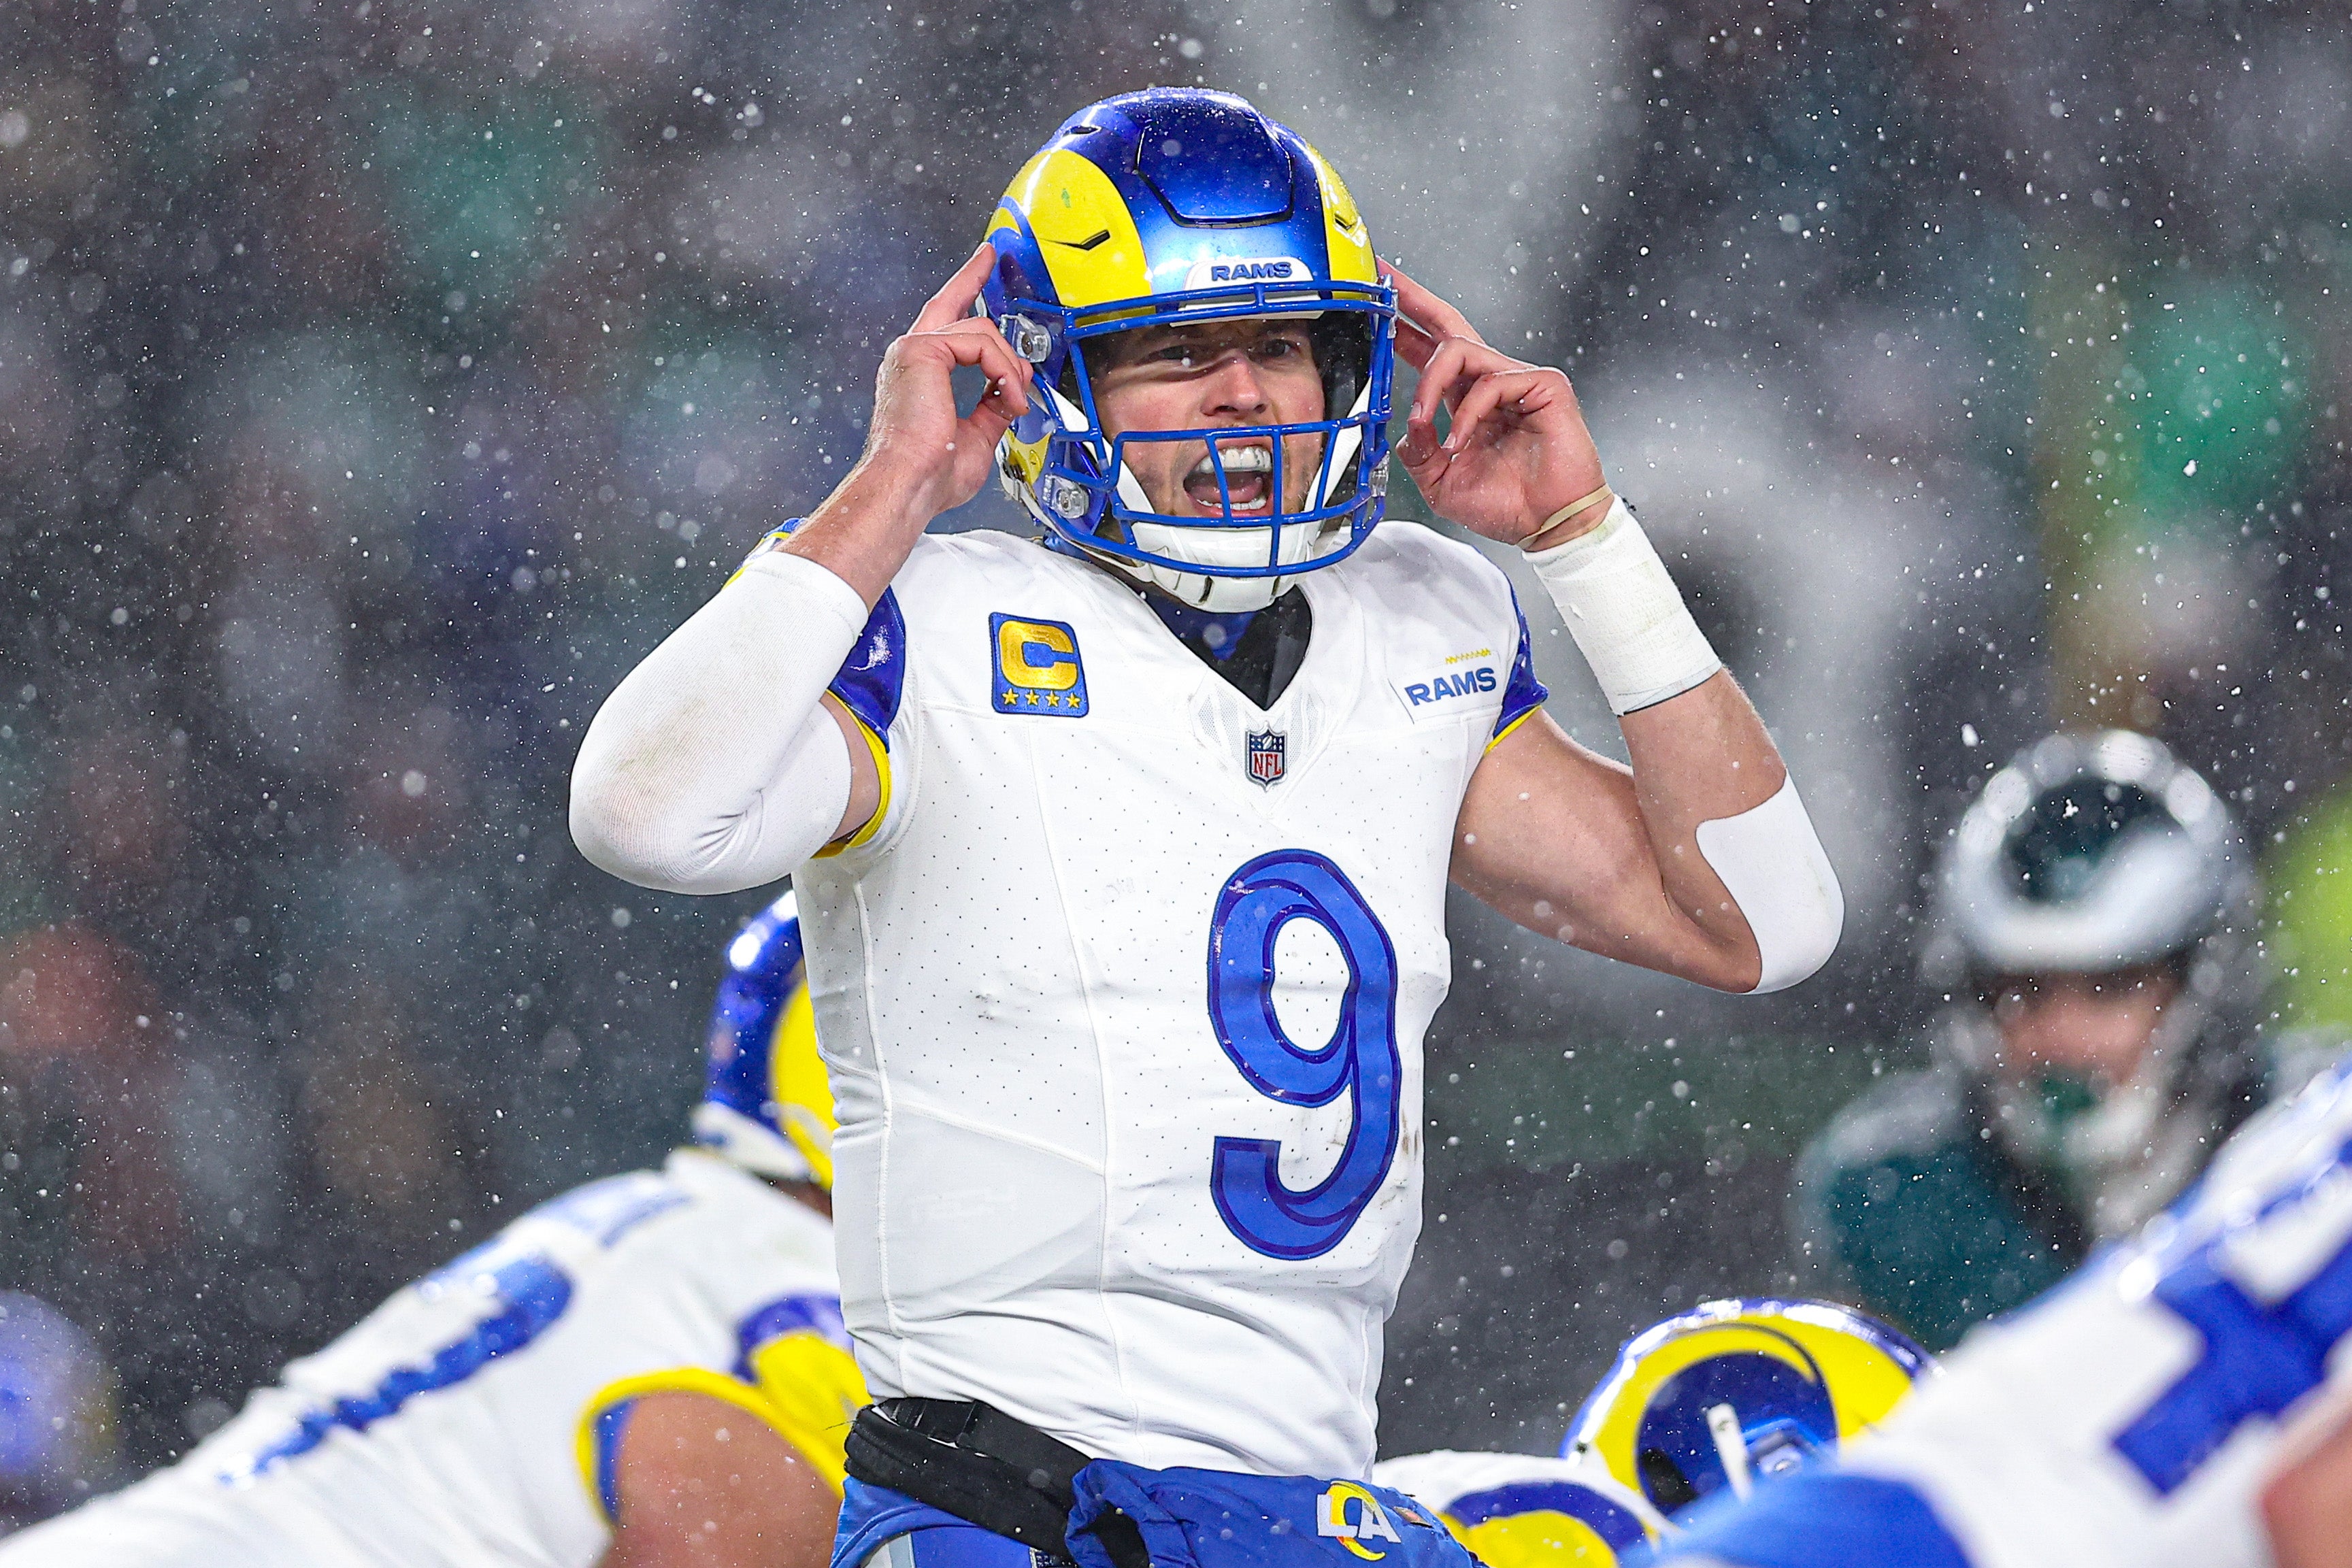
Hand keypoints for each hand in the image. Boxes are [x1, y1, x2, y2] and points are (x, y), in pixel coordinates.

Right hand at [859, 242, 1034, 524]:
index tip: (980, 270)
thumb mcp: (978, 435)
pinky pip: (982, 344)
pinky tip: (1010, 396)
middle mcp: (912, 356)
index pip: (945, 325)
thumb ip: (995, 404)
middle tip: (991, 256)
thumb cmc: (930, 473)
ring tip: (1016, 401)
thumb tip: (1016, 384)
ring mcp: (914, 349)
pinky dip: (1004, 371)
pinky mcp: (923, 350)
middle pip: (950, 302)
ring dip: (1010, 368)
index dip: (963, 292)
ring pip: (983, 333)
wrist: (909, 484)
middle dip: (973, 275)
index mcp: (920, 374)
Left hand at [1387, 262, 1608, 547]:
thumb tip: (1409, 422)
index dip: (1404, 327)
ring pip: (1460, 350)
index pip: (1431, 352)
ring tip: (1424, 421)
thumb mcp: (1440, 483)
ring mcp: (1518, 380)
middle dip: (1414, 300)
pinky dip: (1467, 413)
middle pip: (1449, 326)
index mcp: (1465, 401)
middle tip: (1386, 278)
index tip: (1379, 304)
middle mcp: (1490, 383)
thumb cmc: (1507, 505)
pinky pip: (1490, 382)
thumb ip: (1417, 452)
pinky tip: (1462, 441)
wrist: (1548, 526)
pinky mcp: (1543, 385)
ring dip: (1429, 385)